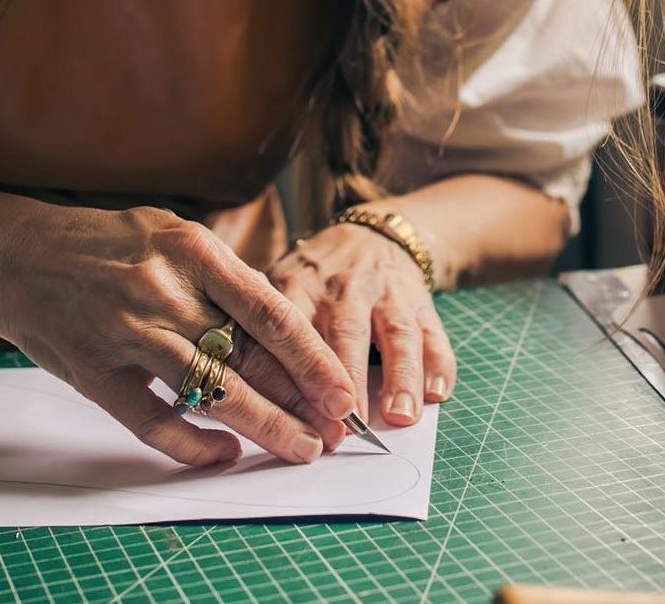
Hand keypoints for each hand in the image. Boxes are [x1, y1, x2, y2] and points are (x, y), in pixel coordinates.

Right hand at [0, 205, 356, 466]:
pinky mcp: (92, 372)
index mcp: (189, 249)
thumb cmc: (104, 245)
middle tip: (336, 429)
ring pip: (210, 392)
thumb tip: (290, 333)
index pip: (269, 310)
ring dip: (262, 426)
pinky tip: (225, 453)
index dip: (312, 357)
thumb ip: (225, 277)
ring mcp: (124, 333)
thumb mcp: (171, 235)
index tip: (342, 390)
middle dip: (299, 399)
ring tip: (299, 446)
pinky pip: (152, 421)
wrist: (11, 253)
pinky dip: (192, 444)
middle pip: (247, 356)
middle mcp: (161, 291)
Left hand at [266, 222, 455, 426]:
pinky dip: (438, 365)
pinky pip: (432, 333)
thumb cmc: (313, 280)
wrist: (371, 236)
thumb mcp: (278, 285)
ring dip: (401, 378)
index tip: (295, 416)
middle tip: (347, 429)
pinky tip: (437, 394)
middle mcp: (344, 288)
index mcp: (300, 286)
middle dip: (349, 383)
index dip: (295, 372)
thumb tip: (226, 384)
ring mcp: (387, 294)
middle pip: (346, 335)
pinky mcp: (420, 303)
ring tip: (400, 417)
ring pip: (396, 335)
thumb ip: (256, 327)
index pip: (294, 331)